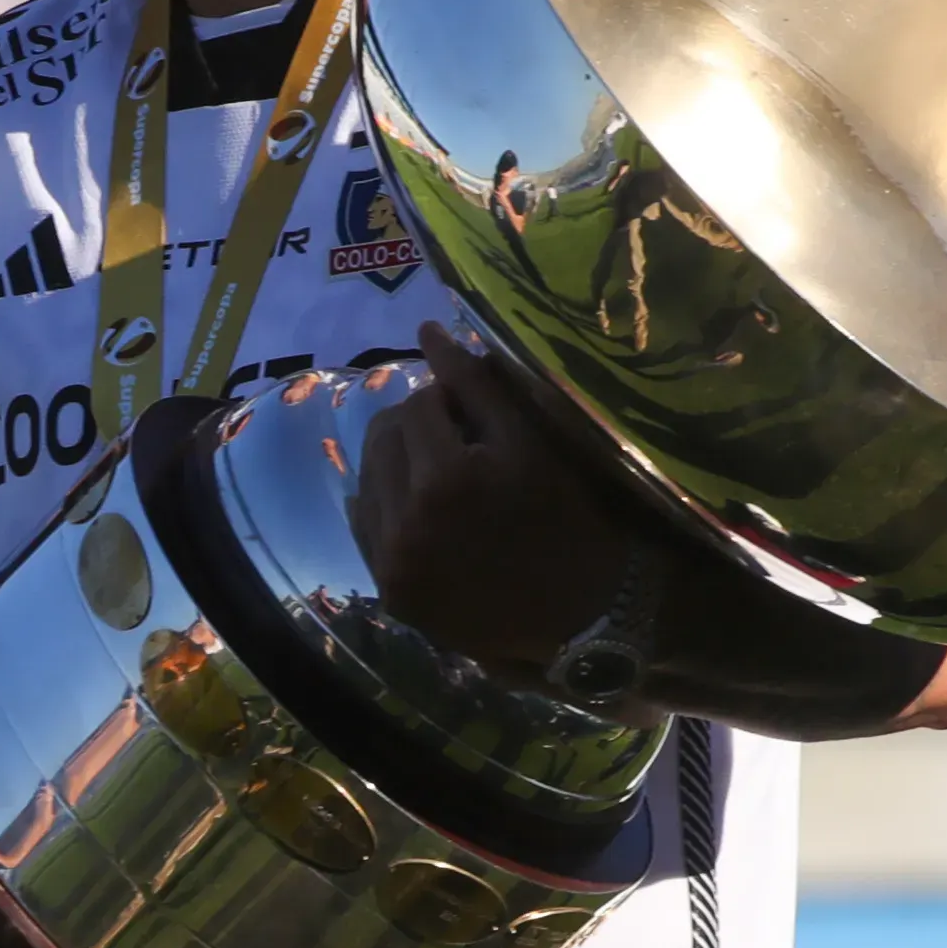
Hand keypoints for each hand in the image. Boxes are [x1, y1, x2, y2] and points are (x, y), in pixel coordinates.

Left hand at [348, 321, 682, 672]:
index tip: (476, 416)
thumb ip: (479, 385)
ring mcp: (392, 562)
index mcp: (446, 480)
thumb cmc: (571, 519)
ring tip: (441, 472)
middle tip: (458, 440)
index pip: (420, 403)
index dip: (449, 400)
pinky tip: (422, 506)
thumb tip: (428, 329)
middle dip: (418, 427)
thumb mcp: (535, 443)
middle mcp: (406, 523)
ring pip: (370, 476)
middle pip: (385, 436)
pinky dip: (387, 503)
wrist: (581, 617)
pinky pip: (364, 523)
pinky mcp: (390, 590)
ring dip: (400, 462)